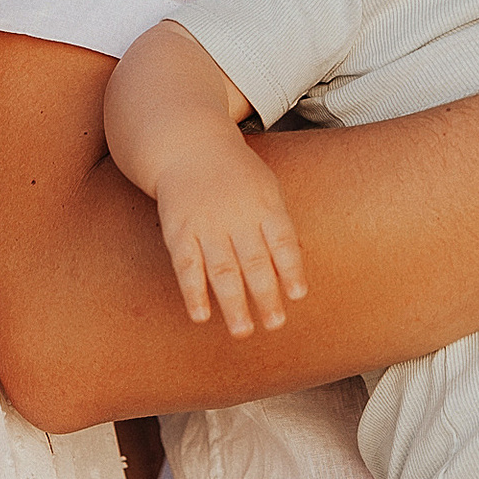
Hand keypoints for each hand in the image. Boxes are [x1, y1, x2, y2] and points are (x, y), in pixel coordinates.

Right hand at [154, 148, 307, 336]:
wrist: (190, 147)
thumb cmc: (237, 174)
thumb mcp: (267, 189)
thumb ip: (278, 226)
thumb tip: (294, 268)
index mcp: (264, 205)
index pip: (282, 240)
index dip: (291, 268)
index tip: (298, 295)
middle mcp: (237, 217)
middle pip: (254, 261)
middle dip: (266, 295)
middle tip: (275, 324)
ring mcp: (207, 225)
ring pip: (222, 270)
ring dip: (233, 303)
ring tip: (244, 331)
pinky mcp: (180, 232)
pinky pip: (186, 266)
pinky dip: (193, 292)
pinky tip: (201, 315)